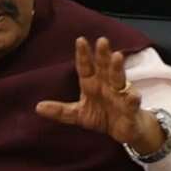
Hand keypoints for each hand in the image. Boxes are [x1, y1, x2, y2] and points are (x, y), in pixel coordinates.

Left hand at [35, 35, 160, 151]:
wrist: (125, 130)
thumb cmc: (102, 116)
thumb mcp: (78, 114)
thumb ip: (60, 111)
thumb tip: (37, 107)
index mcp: (92, 84)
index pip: (86, 67)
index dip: (83, 55)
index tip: (80, 40)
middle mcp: (107, 85)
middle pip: (104, 67)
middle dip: (102, 55)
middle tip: (101, 40)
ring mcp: (120, 95)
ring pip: (119, 79)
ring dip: (118, 68)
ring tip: (117, 56)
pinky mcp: (131, 108)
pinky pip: (132, 103)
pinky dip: (133, 99)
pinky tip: (133, 96)